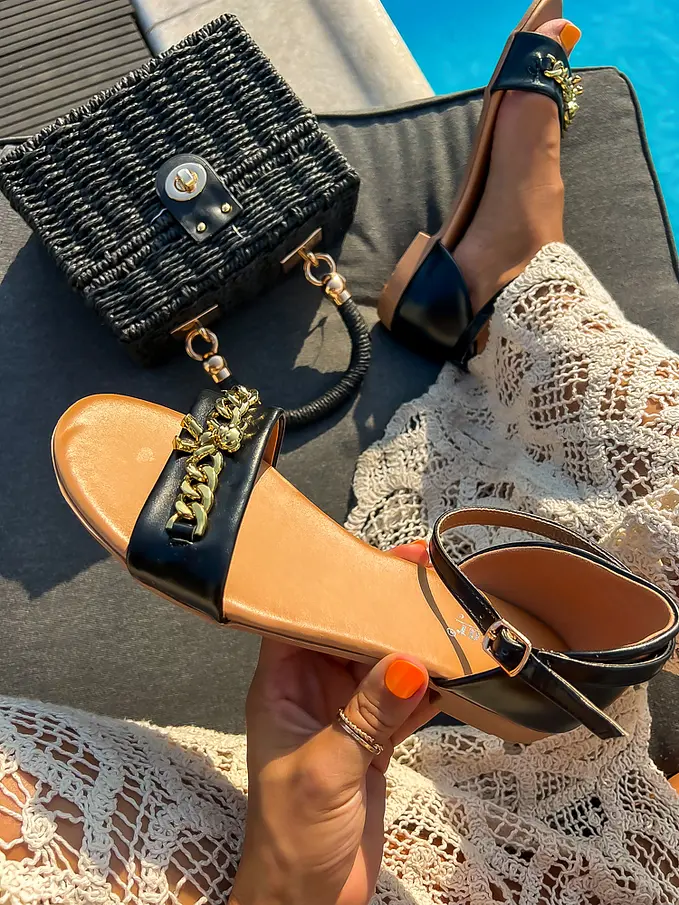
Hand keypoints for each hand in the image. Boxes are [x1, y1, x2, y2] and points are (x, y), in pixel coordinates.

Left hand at [231, 541, 437, 904]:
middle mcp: (311, 691)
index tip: (371, 558)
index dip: (332, 583)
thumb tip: (408, 662)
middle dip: (381, 605)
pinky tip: (454, 667)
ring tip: (446, 611)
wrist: (308, 902)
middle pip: (347, 633)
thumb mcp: (325, 771)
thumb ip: (366, 716)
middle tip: (423, 575)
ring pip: (380, 664)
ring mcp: (344, 716)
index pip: (299, 617)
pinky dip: (428, 687)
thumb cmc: (291, 840)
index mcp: (280, 686)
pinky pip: (403, 702)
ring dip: (410, 642)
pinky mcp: (372, 742)